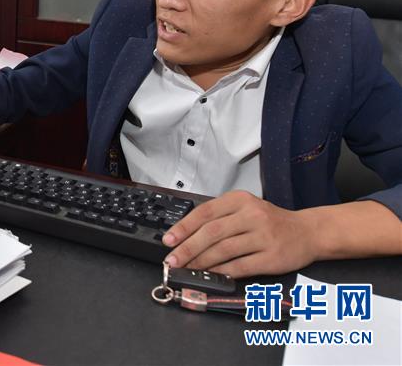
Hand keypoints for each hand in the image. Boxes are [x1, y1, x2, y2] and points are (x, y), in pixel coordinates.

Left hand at [162, 190, 317, 277]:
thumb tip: (185, 236)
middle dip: (187, 248)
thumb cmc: (270, 221)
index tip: (168, 240)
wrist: (308, 232)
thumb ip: (219, 218)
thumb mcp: (244, 209)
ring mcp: (263, 236)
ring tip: (187, 269)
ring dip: (201, 262)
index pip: (204, 213)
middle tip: (172, 260)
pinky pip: (240, 266)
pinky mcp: (272, 256)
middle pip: (211, 233)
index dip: (183, 227)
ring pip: (223, 250)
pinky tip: (210, 275)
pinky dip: (222, 272)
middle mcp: (251, 215)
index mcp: (239, 200)